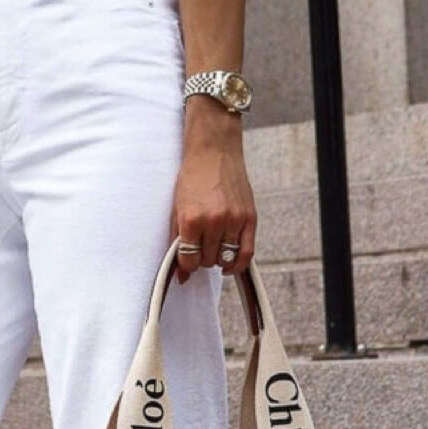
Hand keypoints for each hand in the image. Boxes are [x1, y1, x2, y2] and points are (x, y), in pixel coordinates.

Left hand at [170, 126, 255, 280]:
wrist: (213, 152)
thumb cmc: (192, 179)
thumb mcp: (177, 208)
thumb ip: (177, 242)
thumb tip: (181, 276)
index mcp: (192, 219)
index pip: (189, 259)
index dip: (186, 263)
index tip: (186, 257)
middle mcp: (214, 221)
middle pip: (207, 260)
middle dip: (201, 258)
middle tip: (199, 245)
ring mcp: (234, 219)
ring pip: (226, 259)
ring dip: (218, 258)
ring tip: (213, 246)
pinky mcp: (250, 217)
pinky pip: (247, 253)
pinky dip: (238, 264)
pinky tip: (230, 264)